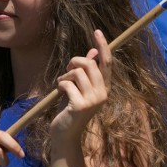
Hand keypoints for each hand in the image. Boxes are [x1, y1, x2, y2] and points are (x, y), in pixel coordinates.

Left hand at [50, 29, 112, 143]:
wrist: (65, 134)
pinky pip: (67, 84)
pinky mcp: (81, 105)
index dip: (103, 46)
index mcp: (105, 88)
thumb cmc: (70, 109)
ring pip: (76, 72)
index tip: (97, 31)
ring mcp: (93, 100)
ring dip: (64, 77)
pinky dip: (59, 86)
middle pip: (89, 64)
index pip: (107, 62)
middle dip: (73, 62)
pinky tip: (59, 94)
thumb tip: (92, 52)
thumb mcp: (79, 88)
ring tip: (62, 86)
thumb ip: (87, 72)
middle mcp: (102, 93)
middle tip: (66, 71)